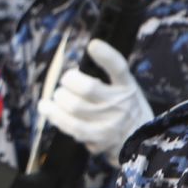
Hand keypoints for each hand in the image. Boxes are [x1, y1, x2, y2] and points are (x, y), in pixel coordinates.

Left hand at [38, 39, 152, 165]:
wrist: (140, 143)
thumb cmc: (125, 108)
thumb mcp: (125, 87)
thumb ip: (107, 74)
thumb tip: (85, 53)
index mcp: (128, 87)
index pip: (120, 69)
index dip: (106, 56)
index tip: (93, 45)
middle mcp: (120, 105)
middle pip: (88, 89)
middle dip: (69, 80)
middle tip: (67, 81)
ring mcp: (109, 124)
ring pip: (75, 108)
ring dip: (59, 98)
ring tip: (57, 96)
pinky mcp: (98, 140)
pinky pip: (71, 126)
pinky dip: (55, 116)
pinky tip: (47, 109)